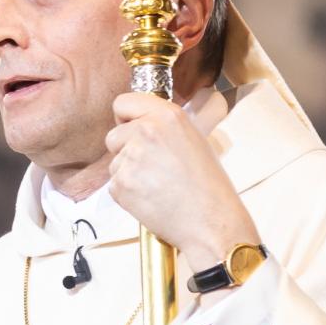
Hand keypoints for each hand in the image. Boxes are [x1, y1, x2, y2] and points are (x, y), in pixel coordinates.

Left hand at [105, 92, 259, 275]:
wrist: (211, 221)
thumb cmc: (208, 185)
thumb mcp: (192, 139)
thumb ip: (163, 127)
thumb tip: (137, 122)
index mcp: (167, 116)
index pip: (122, 102)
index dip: (124, 118)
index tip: (131, 127)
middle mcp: (146, 131)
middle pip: (113, 135)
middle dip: (125, 149)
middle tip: (152, 166)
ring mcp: (131, 157)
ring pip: (114, 161)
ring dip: (128, 173)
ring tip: (157, 185)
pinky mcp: (121, 184)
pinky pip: (114, 184)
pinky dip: (127, 193)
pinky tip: (151, 198)